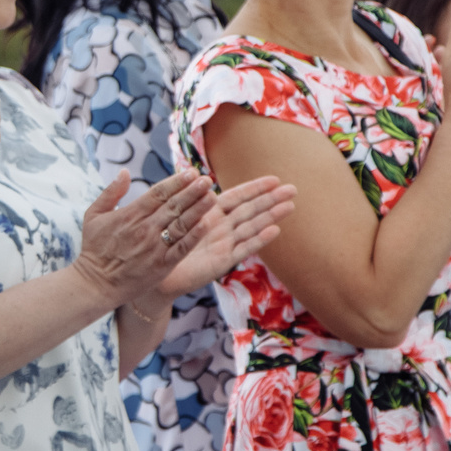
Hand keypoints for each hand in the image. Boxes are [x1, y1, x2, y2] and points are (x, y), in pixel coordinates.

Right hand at [71, 168, 217, 308]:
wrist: (95, 284)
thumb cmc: (94, 249)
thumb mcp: (93, 215)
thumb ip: (110, 192)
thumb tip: (124, 172)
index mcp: (130, 214)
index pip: (158, 193)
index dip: (176, 182)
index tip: (191, 172)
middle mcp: (145, 228)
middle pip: (173, 206)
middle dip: (192, 191)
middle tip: (208, 179)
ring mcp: (155, 247)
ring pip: (181, 224)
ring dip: (198, 209)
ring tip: (212, 196)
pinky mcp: (162, 265)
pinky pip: (181, 248)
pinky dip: (194, 236)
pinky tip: (206, 224)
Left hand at [157, 173, 296, 297]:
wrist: (157, 273)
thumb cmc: (166, 244)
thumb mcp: (177, 216)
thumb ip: (190, 199)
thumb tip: (200, 177)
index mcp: (210, 213)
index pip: (237, 196)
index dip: (255, 188)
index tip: (274, 179)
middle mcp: (221, 228)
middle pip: (250, 210)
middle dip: (271, 199)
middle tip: (293, 189)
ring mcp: (224, 244)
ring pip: (251, 227)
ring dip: (271, 216)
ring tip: (289, 206)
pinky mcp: (223, 262)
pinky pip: (243, 249)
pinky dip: (259, 240)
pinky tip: (275, 230)